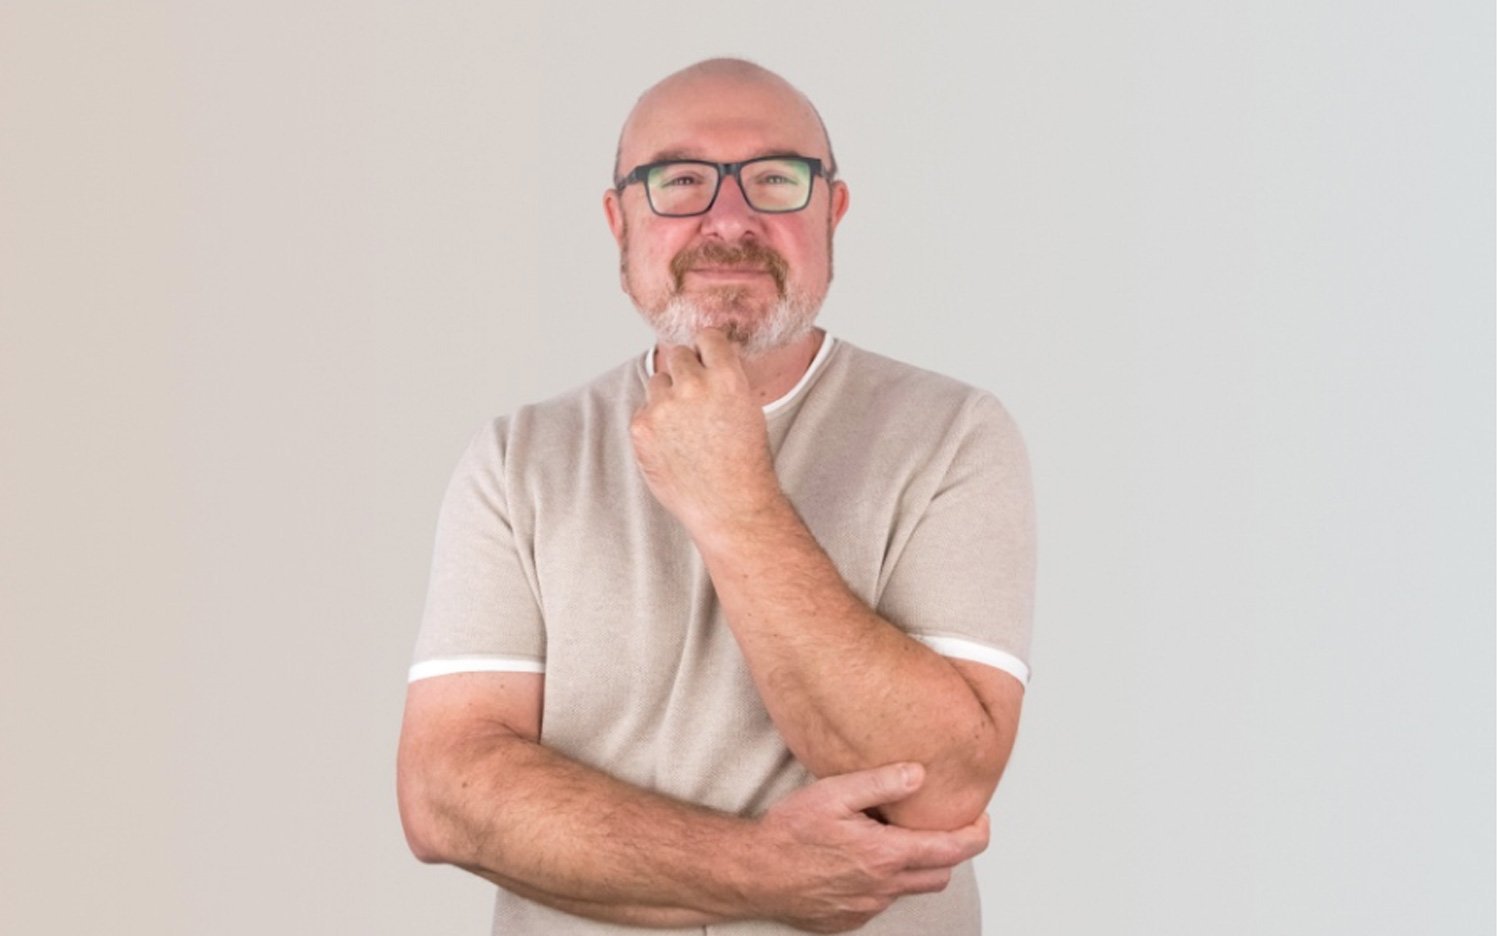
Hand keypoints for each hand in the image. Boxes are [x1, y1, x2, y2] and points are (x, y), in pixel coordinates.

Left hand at [630, 329, 782, 533]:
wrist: (730, 505)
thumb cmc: (745, 461)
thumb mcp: (748, 408)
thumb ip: (724, 378)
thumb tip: (702, 355)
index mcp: (727, 376)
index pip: (706, 336)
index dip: (707, 349)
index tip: (706, 360)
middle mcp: (693, 385)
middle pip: (677, 355)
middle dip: (685, 372)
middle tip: (696, 401)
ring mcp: (663, 406)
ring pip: (657, 382)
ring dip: (667, 397)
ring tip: (687, 430)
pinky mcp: (641, 427)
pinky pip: (644, 411)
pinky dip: (654, 425)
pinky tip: (673, 446)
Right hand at [751, 762, 990, 933]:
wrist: (752, 873)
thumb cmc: (788, 833)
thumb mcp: (833, 793)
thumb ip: (880, 783)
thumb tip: (919, 774)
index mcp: (885, 855)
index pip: (951, 850)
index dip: (976, 835)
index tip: (981, 819)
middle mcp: (882, 887)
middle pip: (939, 874)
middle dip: (949, 851)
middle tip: (940, 825)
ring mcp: (866, 907)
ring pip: (910, 889)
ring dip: (914, 866)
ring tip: (896, 838)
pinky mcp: (848, 920)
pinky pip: (880, 901)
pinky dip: (884, 882)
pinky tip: (861, 860)